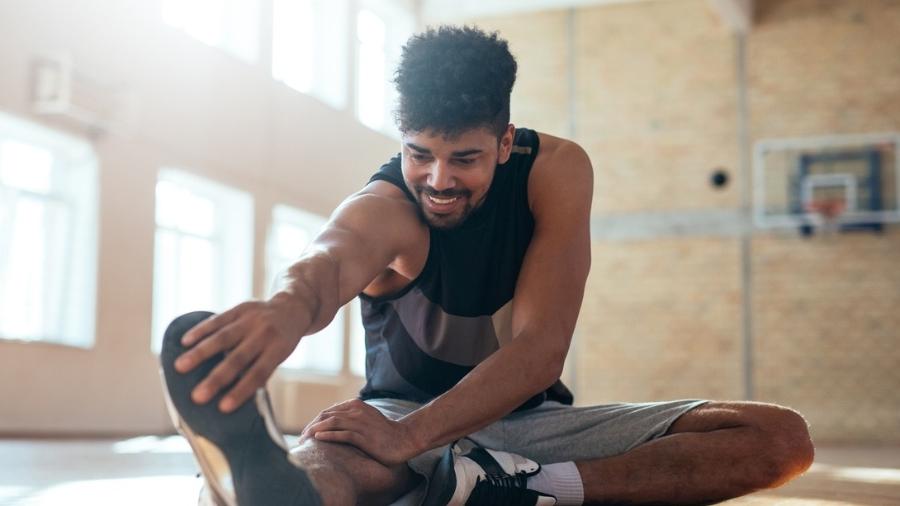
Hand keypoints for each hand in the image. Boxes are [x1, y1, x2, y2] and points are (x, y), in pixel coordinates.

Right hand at [174, 294, 310, 412]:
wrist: (291, 308)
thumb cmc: (281, 342)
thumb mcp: (279, 356)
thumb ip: (258, 372)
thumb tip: (233, 397)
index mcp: (277, 350)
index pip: (258, 374)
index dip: (241, 391)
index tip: (223, 408)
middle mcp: (264, 334)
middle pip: (238, 358)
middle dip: (216, 378)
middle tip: (197, 397)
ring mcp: (251, 320)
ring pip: (223, 337)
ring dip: (200, 353)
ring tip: (180, 367)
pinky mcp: (240, 308)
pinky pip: (218, 320)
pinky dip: (200, 330)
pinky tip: (184, 341)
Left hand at [302, 399, 421, 465]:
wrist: (403, 439)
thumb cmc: (383, 432)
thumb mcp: (365, 418)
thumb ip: (350, 416)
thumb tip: (331, 419)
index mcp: (355, 405)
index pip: (328, 411)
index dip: (315, 421)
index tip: (306, 432)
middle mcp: (356, 411)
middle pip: (326, 415)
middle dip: (311, 426)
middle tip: (301, 438)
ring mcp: (360, 423)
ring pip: (331, 423)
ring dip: (315, 431)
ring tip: (304, 439)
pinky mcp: (364, 436)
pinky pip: (342, 434)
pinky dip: (328, 436)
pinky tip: (318, 439)